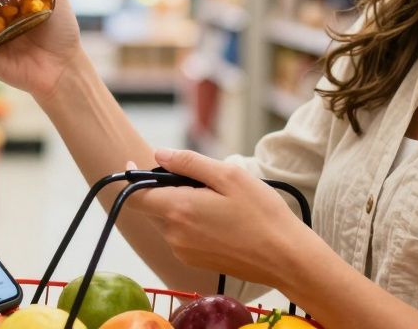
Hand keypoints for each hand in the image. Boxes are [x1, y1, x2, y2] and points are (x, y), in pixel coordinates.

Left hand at [126, 149, 322, 290]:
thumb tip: (159, 154)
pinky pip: (182, 236)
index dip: (131, 178)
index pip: (136, 196)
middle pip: (153, 207)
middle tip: (202, 182)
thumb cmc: (262, 214)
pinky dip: (192, 223)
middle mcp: (175, 235)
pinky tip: (221, 220)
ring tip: (219, 202)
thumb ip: (189, 163)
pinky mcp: (195, 262)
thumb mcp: (229, 175)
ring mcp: (184, 252)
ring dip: (182, 207)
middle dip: (167, 189)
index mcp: (179, 210)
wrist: (286, 259)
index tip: (134, 163)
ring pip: (169, 221)